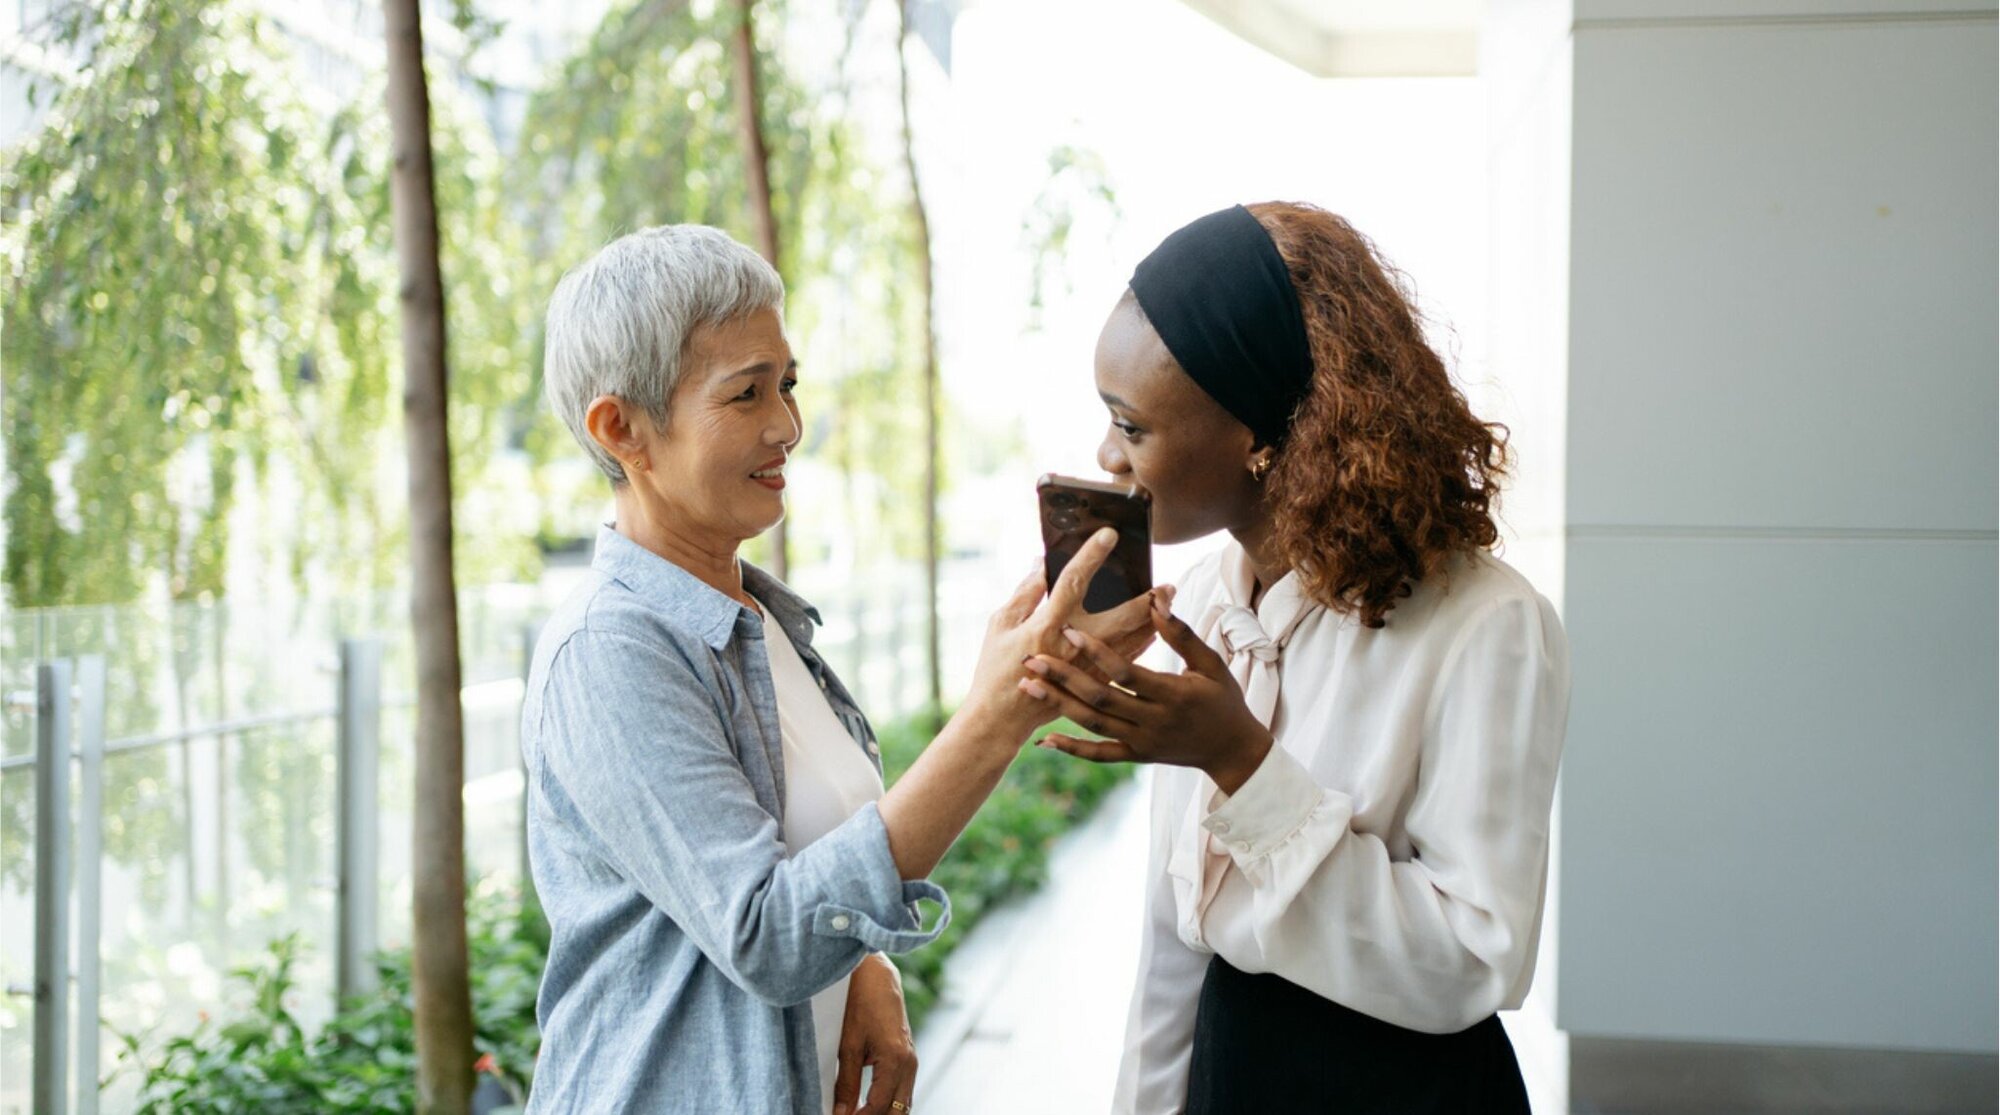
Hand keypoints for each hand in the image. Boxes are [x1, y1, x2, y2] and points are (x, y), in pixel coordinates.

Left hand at [831, 954, 914, 1114]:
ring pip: (902, 1103)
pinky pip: (903, 1089)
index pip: (878, 1107)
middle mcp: (910, 1063)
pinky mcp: (908, 1056)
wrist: (877, 975)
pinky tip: (868, 1104)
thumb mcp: (849, 1046)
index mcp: (896, 1060)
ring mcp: (912, 1059)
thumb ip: (847, 1084)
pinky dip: (888, 1102)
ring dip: (883, 1113)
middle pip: (897, 1111)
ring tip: (857, 1114)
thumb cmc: (861, 1004)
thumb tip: (841, 1113)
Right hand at [965, 527, 1156, 738]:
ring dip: (1153, 621)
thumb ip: (1025, 593)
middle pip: (1122, 615)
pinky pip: (1127, 662)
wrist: (1001, 718)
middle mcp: (1072, 645)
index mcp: (1046, 625)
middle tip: (1167, 585)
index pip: (1074, 581)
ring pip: (1132, 640)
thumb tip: (1044, 564)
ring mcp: (1087, 669)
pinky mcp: (1092, 685)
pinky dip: (1142, 645)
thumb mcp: (999, 625)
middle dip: (1148, 598)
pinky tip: (1153, 633)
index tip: (1110, 535)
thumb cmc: (995, 668)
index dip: (1092, 555)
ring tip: (1167, 604)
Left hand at [1020, 593, 1273, 793]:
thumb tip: (1157, 598)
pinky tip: (1044, 740)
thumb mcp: (1211, 663)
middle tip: (1031, 657)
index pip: (1126, 673)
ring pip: (1094, 724)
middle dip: (1063, 677)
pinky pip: (1099, 755)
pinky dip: (1071, 749)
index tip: (1068, 631)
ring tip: (1028, 686)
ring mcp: (1143, 742)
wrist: (1232, 750)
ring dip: (1058, 705)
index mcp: (1173, 695)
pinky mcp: (1136, 756)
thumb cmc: (1224, 699)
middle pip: (1101, 699)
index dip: (1096, 652)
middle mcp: (1154, 722)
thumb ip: (1181, 634)